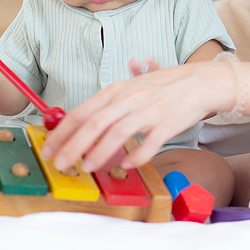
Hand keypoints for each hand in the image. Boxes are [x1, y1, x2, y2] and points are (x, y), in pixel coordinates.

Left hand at [41, 61, 231, 172]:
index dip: (62, 132)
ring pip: (117, 133)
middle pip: (94, 123)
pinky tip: (125, 165)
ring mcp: (149, 111)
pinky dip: (135, 156)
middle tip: (60, 164)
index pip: (82, 111)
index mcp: (117, 90)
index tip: (49, 149)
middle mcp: (129, 99)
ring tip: (86, 167)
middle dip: (73, 146)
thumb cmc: (165, 85)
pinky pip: (148, 144)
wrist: (200, 82)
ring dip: (99, 152)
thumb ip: (110, 99)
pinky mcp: (167, 124)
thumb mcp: (132, 85)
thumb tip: (86, 112)